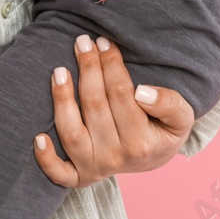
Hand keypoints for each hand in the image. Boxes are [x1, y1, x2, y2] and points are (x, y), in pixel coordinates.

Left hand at [34, 34, 195, 186]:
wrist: (154, 157)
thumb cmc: (163, 130)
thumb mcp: (181, 117)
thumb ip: (170, 104)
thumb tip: (142, 92)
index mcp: (141, 143)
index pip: (121, 95)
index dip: (111, 65)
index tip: (104, 42)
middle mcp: (116, 158)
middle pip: (95, 106)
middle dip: (88, 69)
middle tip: (82, 42)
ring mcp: (95, 168)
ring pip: (71, 133)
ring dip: (62, 100)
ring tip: (59, 71)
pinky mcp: (79, 176)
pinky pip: (59, 173)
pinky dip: (46, 160)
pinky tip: (38, 137)